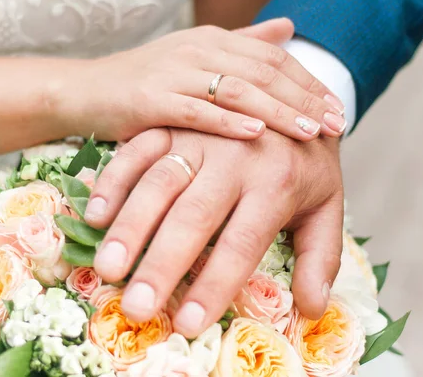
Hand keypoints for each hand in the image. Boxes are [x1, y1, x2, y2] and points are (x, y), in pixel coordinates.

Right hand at [54, 19, 345, 141]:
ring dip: (277, 111)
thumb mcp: (195, 58)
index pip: (273, 59)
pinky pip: (197, 110)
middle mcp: (198, 50)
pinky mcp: (150, 100)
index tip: (336, 109)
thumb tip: (288, 28)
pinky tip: (256, 133)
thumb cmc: (142, 82)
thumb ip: (243, 44)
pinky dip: (228, 121)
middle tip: (337, 124)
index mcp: (213, 40)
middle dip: (304, 100)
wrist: (83, 92)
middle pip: (263, 73)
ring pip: (237, 89)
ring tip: (309, 132)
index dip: (308, 83)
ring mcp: (174, 73)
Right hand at [85, 128, 343, 336]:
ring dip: (130, 226)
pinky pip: (138, 151)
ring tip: (106, 267)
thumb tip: (311, 309)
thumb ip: (320, 257)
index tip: (188, 323)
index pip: (241, 243)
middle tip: (135, 306)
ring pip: (159, 183)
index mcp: (276, 182)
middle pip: (193, 217)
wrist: (292, 98)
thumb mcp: (326, 205)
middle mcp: (235, 157)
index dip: (214, 286)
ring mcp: (200, 136)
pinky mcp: (174, 123)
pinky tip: (95, 215)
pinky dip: (114, 181)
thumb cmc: (306, 162)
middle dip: (162, 264)